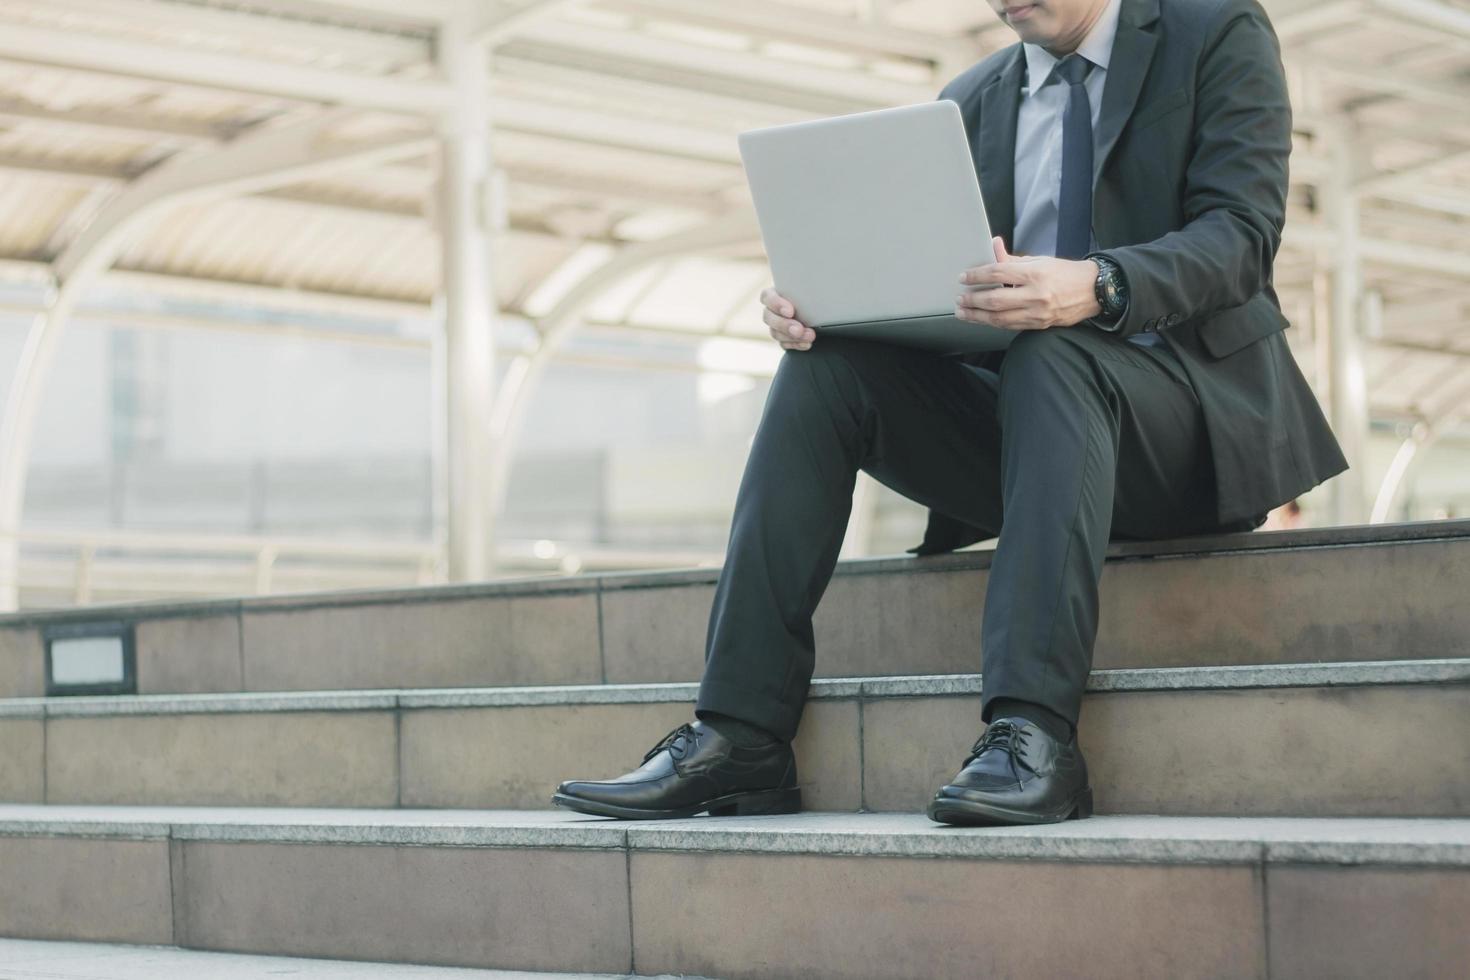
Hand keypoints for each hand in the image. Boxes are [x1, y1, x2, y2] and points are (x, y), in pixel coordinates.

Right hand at [761, 286, 814, 350]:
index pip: (767, 297)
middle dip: (784, 325)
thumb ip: (810, 290)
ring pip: (775, 333)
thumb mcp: (812, 290)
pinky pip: (784, 344)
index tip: (790, 311)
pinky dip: (796, 345)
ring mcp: (775, 325)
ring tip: (809, 336)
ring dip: (792, 337)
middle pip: (769, 317)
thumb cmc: (816, 295)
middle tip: (799, 329)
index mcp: (775, 293)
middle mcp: (772, 310)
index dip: (776, 304)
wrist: (824, 312)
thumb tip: (820, 285)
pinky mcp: (782, 338)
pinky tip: (807, 344)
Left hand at [955, 238, 1102, 330]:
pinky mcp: (1039, 324)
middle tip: (959, 298)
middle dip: (973, 300)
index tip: (963, 277)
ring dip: (977, 316)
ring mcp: (1037, 312)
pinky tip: (982, 319)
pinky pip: (1010, 325)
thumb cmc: (1067, 273)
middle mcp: (1035, 294)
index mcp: (1035, 273)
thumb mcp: (1040, 260)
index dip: (977, 276)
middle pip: (994, 299)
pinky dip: (993, 322)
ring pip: (999, 318)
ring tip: (963, 312)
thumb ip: (1014, 259)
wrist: (1094, 291)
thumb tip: (994, 247)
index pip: (998, 273)